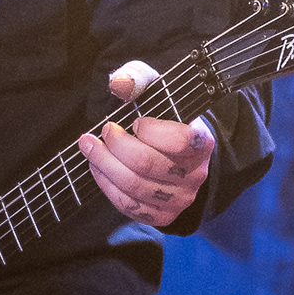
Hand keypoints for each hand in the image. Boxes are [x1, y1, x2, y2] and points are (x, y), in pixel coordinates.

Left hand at [79, 62, 215, 228]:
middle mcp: (196, 174)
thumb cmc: (164, 119)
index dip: (149, 130)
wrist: (177, 154)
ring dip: (104, 165)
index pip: (178, 140)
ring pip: (134, 186)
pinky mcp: (164, 216)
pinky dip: (107, 186)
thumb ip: (138, 79)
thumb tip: (119, 84)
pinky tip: (98, 169)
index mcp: (202, 143)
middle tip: (101, 132)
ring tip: (91, 148)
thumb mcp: (156, 90)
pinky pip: (130, 206)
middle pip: (146, 164)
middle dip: (114, 146)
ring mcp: (180, 198)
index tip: (135, 122)